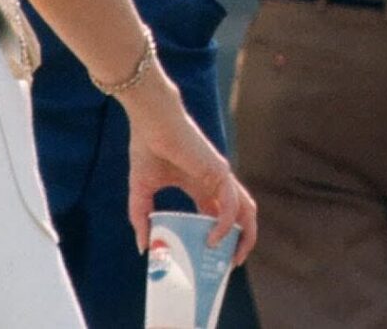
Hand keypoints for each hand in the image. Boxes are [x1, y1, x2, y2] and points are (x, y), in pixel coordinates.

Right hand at [125, 103, 257, 263]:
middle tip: (229, 266)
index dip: (220, 239)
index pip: (218, 216)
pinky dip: (227, 223)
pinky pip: (230, 203)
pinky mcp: (218, 171)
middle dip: (240, 241)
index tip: (213, 260)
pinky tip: (215, 239)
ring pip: (245, 210)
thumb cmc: (147, 148)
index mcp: (201, 186)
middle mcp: (215, 183)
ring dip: (245, 235)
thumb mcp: (141, 192)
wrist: (151, 121)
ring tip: (233, 259)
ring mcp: (220, 177)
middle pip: (241, 215)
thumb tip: (142, 247)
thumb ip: (141, 218)